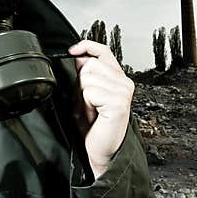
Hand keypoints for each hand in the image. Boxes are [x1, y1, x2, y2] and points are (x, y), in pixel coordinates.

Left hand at [68, 40, 134, 178]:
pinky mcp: (118, 102)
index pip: (103, 51)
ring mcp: (123, 91)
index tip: (73, 50)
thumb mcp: (85, 96)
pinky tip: (94, 115)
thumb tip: (79, 56)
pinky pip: (90, 92)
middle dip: (80, 84)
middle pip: (90, 64)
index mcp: (118, 78)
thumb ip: (86, 75)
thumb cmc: (95, 126)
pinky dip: (85, 105)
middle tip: (87, 103)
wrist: (102, 151)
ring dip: (82, 97)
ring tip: (90, 110)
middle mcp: (124, 82)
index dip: (87, 46)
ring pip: (87, 77)